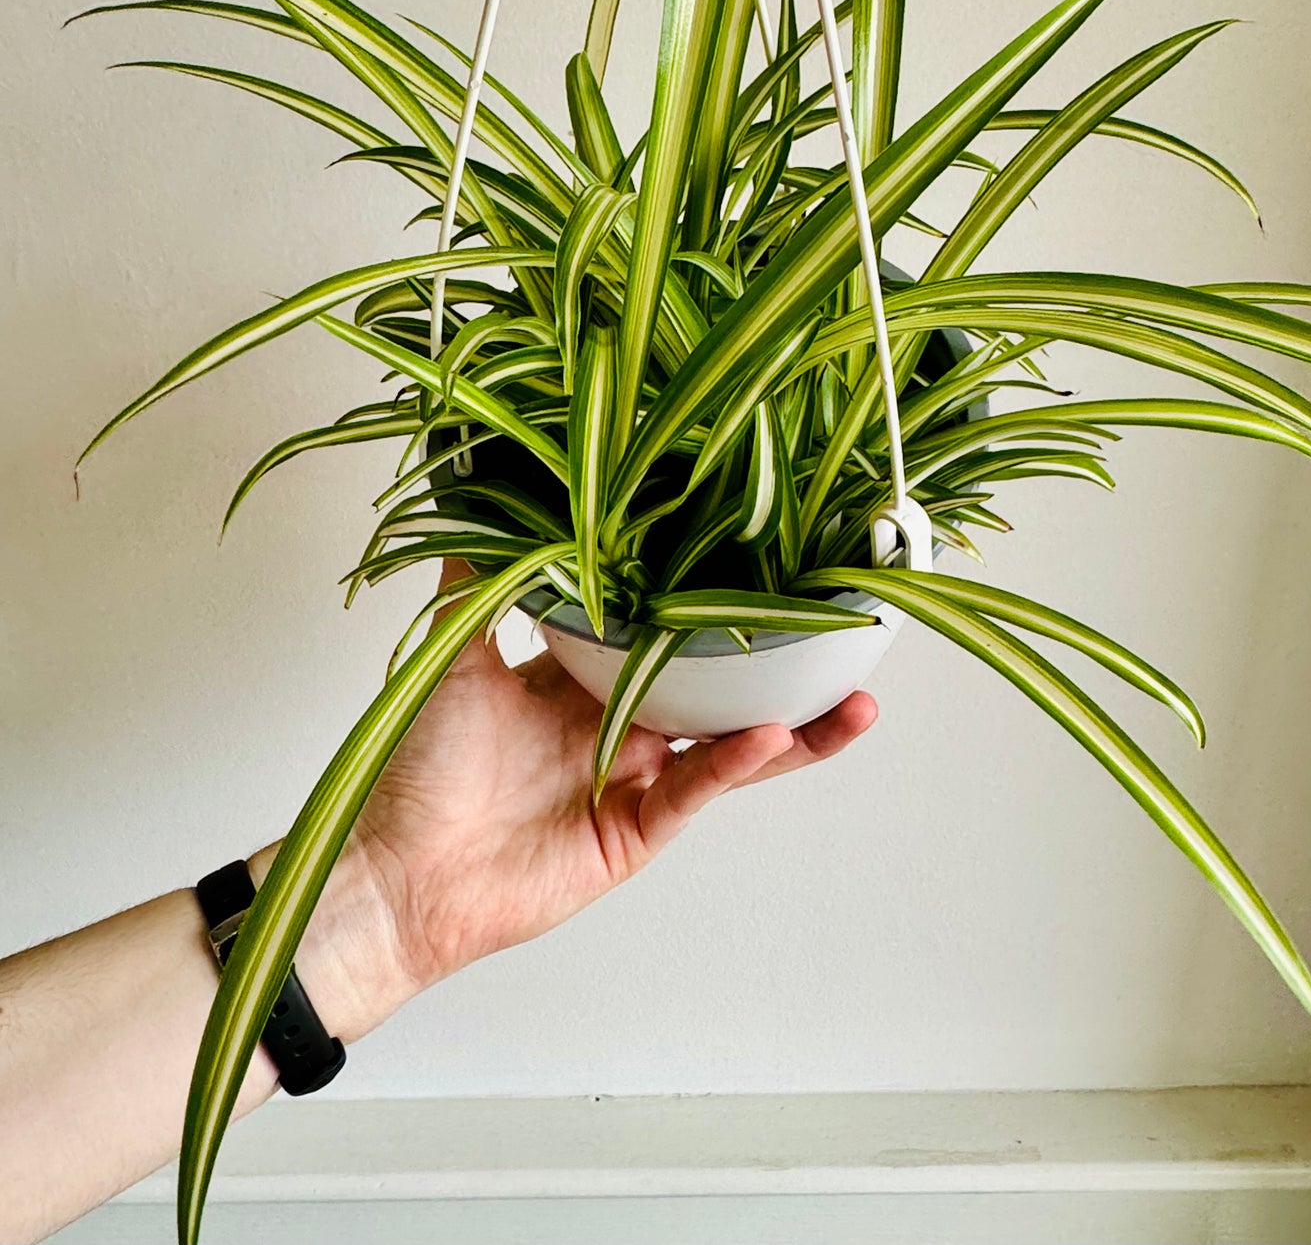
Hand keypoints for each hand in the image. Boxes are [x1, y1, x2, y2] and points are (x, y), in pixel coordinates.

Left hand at [282, 559, 876, 1038]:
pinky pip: (699, 788)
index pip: (667, 630)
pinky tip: (774, 733)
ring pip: (734, 744)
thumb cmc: (419, 767)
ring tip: (856, 699)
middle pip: (721, 687)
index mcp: (588, 680)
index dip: (712, 600)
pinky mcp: (639, 831)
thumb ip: (479, 582)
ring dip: (797, 724)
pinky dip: (735, 761)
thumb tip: (476, 497)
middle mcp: (623, 725)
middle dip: (782, 664)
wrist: (397, 869)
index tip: (762, 556)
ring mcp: (639, 780)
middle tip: (838, 625)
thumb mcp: (454, 654)